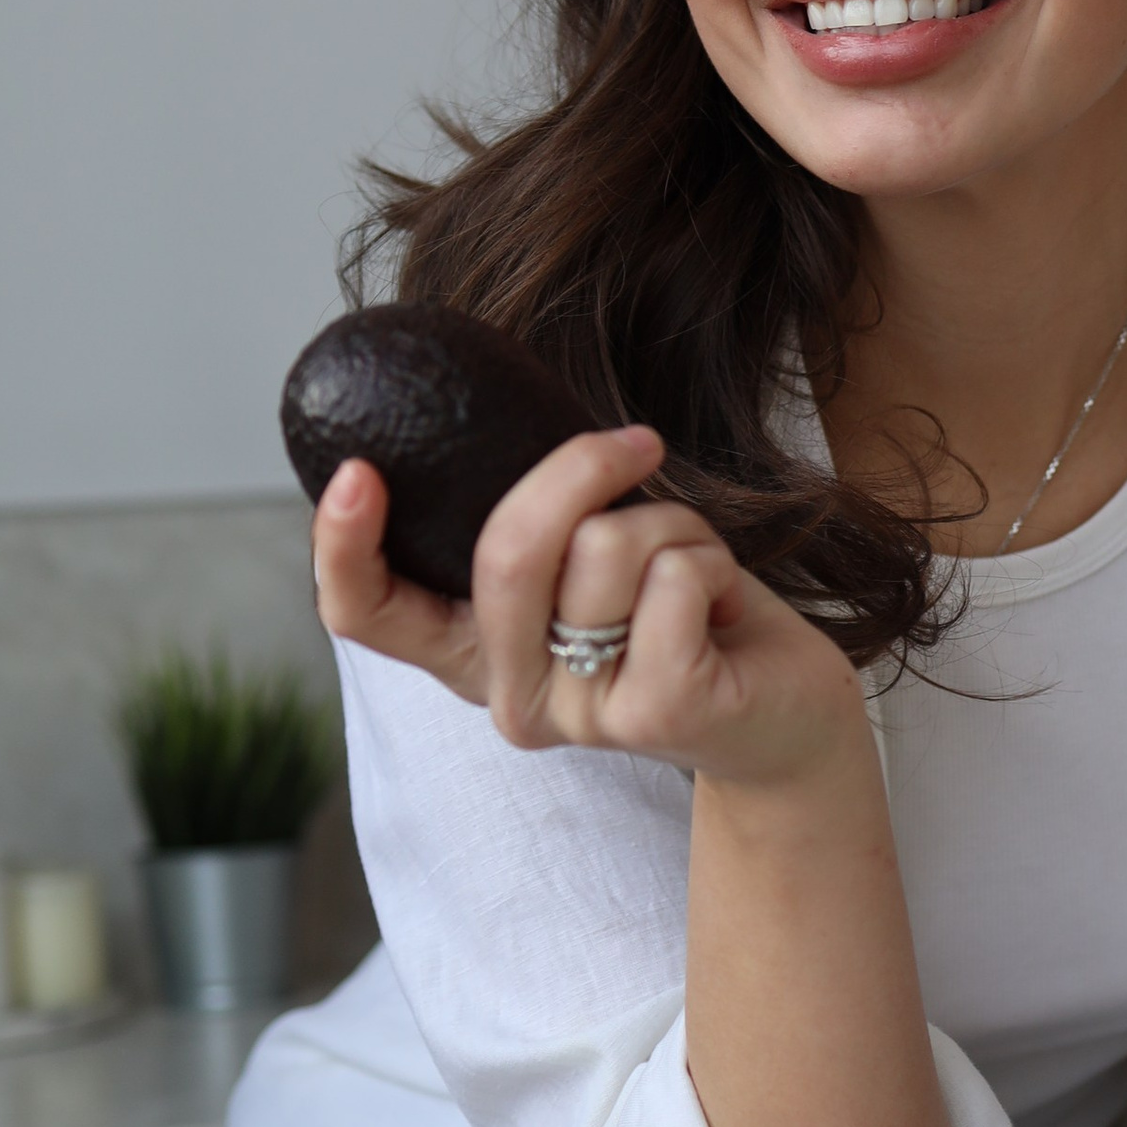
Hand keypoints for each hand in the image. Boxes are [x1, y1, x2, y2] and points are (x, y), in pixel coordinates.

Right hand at [312, 430, 868, 788]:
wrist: (785, 712)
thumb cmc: (683, 613)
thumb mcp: (593, 560)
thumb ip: (540, 523)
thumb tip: (497, 412)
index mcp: (474, 652)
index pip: (366, 615)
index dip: (341, 546)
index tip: (358, 468)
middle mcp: (510, 695)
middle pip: (506, 551)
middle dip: (580, 467)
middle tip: (638, 446)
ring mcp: (579, 714)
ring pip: (603, 549)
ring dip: (672, 526)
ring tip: (692, 573)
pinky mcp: (655, 713)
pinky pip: (671, 580)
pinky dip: (712, 561)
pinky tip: (724, 610)